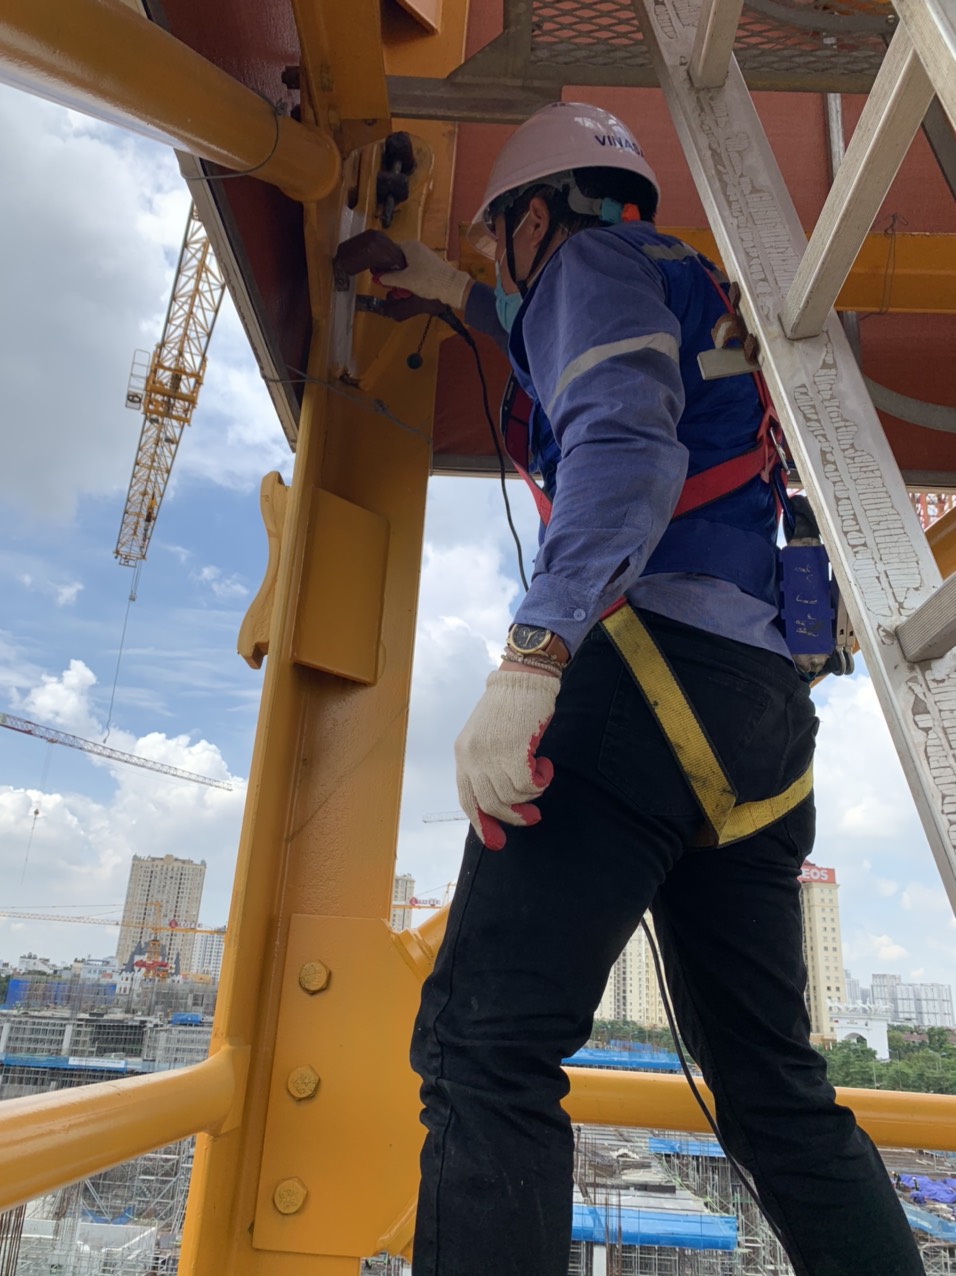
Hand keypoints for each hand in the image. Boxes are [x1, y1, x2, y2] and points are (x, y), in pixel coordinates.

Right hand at [378, 240, 470, 309]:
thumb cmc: (429, 280)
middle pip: (398, 260)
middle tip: (389, 284)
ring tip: (400, 289)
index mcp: (409, 246)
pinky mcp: (430, 266)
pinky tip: (409, 289)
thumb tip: (379, 277)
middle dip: (393, 273)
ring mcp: (425, 257)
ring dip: (402, 278)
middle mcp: (417, 248)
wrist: (450, 287)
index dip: (384, 264)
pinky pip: (416, 271)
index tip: (379, 274)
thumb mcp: (404, 280)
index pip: (390, 251)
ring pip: (407, 267)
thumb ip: (389, 278)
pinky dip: (411, 279)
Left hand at [454, 669, 559, 849]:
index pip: (467, 799)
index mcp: (462, 754)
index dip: (482, 823)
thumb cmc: (509, 707)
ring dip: (530, 793)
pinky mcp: (513, 751)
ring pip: (512, 796)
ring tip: (539, 774)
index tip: (496, 842)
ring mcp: (491, 755)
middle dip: (512, 817)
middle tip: (533, 817)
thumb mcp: (486, 737)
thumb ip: (486, 765)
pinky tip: (545, 765)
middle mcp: (472, 757)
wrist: (522, 679)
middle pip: (490, 804)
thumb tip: (497, 801)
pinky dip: (541, 780)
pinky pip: (528, 785)